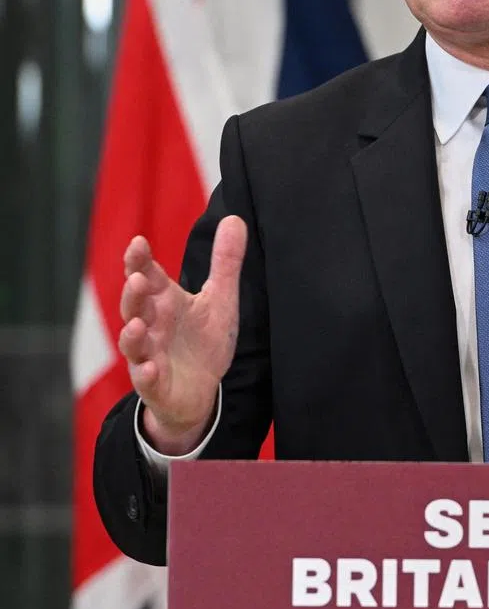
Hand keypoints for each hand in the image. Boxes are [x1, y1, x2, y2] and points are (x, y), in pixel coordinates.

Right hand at [118, 215, 247, 453]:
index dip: (139, 260)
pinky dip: (146, 374)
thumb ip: (225, 261)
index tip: (138, 243)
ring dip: (133, 334)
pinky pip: (147, 380)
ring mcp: (149, 356)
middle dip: (133, 294)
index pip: (148, 276)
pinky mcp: (156, 385)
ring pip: (134, 344)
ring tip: (137, 325)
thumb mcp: (220, 298)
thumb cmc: (203, 341)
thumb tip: (234, 218)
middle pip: (135, 307)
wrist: (201, 390)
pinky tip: (150, 369)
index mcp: (165, 302)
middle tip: (137, 279)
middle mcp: (151, 326)